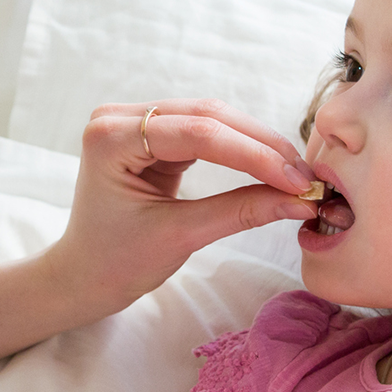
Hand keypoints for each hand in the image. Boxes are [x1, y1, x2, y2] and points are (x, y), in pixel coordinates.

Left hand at [42, 99, 316, 315]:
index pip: (197, 134)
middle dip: (262, 147)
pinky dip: (240, 149)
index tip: (298, 181)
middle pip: (207, 116)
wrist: (84, 275)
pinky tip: (271, 167)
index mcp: (110, 139)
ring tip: (296, 175)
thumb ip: (240, 212)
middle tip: (307, 178)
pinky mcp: (151, 133)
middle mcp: (118, 117)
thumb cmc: (117, 261)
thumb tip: (300, 200)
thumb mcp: (180, 236)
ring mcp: (134, 120)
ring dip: (257, 145)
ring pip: (212, 119)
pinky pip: (205, 131)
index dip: (254, 155)